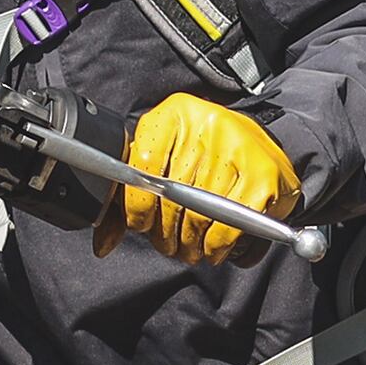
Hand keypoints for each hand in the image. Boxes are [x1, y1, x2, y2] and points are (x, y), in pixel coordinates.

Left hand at [104, 95, 296, 262]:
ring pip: (199, 214)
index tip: (141, 225)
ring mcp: (239, 149)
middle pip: (172, 196)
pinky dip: (216, 244)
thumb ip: (132, 197)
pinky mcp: (262, 176)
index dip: (137, 206)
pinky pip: (228, 224)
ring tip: (188, 249)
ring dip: (189, 243)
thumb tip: (103, 243)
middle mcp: (207, 125)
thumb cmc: (205, 154)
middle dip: (164, 233)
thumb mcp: (165, 160)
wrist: (262, 143)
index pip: (144, 166)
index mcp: (174, 115)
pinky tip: (211, 247)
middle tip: (167, 245)